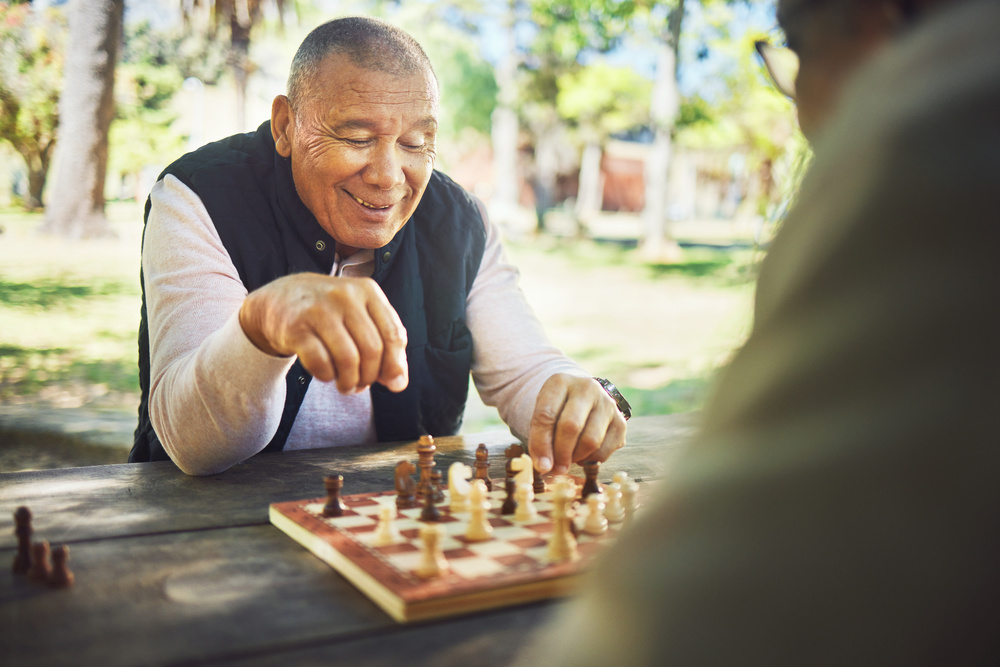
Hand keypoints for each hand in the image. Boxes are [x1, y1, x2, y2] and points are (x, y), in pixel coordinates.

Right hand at [238, 273, 407, 393]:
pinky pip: (321, 363)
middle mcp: (345, 296)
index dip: (395, 364)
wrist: (280, 299)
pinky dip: (327, 376)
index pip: (393, 334)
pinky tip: (326, 375)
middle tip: (362, 385)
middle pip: (372, 349)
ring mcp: (319, 310)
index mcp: (367, 291)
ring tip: (346, 386)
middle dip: (370, 376)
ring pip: (348, 359)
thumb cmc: (329, 312)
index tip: (392, 383)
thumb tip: (399, 383)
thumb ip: (384, 344)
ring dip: (350, 381)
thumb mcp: (360, 315)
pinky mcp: (296, 327)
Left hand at [527, 374, 625, 474]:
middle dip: (560, 453)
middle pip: (571, 426)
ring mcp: (607, 403)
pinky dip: (591, 459)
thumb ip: (539, 438)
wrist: (582, 398)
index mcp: (561, 381)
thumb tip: (544, 467)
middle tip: (555, 467)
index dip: (541, 444)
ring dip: (576, 457)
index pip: (546, 415)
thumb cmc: (557, 409)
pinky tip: (583, 454)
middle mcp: (587, 387)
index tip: (540, 465)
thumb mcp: (542, 414)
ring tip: (567, 458)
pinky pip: (605, 450)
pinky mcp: (620, 421)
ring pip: (590, 440)